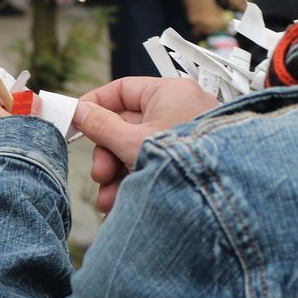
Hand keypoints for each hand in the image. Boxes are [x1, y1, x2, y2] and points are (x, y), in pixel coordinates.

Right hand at [76, 77, 217, 213]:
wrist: (222, 197)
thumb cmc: (183, 159)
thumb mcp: (132, 142)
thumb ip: (101, 126)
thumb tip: (78, 111)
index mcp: (168, 93)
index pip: (122, 90)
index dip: (95, 106)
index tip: (74, 123)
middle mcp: (178, 110)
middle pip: (127, 126)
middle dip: (108, 156)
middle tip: (100, 176)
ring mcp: (185, 137)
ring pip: (138, 150)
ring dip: (118, 176)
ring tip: (110, 202)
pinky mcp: (189, 161)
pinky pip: (155, 165)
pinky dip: (138, 182)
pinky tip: (124, 207)